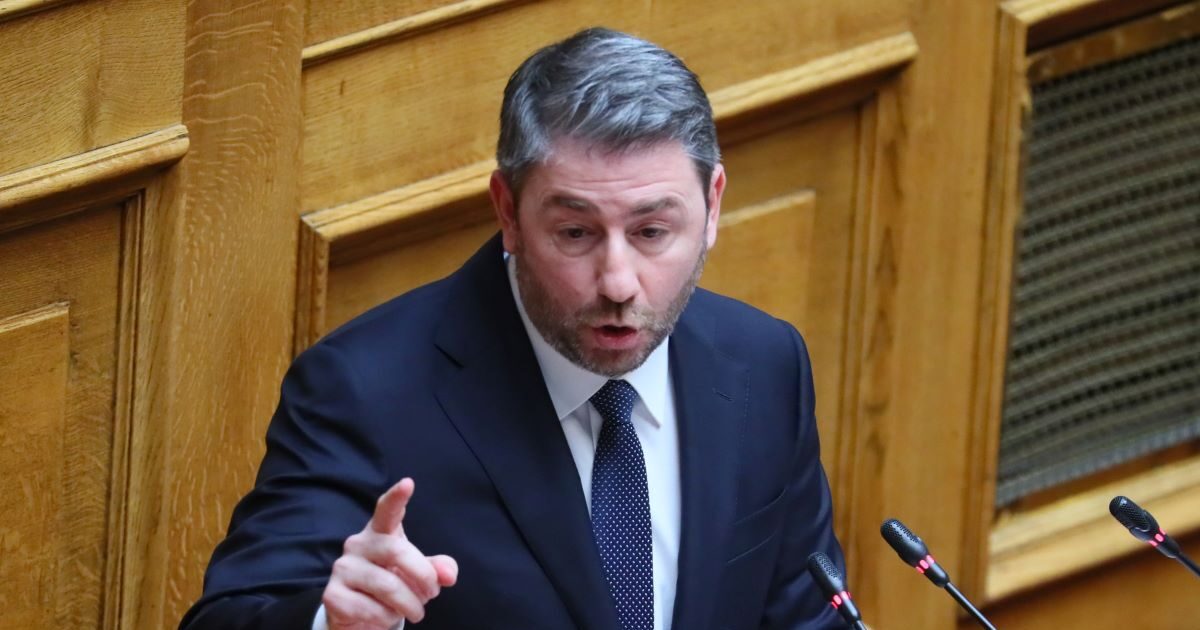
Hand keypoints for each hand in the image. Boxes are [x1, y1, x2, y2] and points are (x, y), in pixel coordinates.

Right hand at [322, 478, 458, 628]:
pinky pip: (371, 609)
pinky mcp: (333, 595)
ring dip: (410, 604)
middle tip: (432, 594)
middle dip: (423, 576)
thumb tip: (448, 574)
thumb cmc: (392, 584)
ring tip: (414, 610)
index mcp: (380, 532)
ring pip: (388, 585)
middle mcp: (357, 544)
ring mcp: (342, 568)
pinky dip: (387, 619)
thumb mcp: (418, 574)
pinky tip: (385, 616)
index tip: (408, 483)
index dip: (396, 497)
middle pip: (397, 551)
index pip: (386, 510)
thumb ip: (436, 569)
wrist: (359, 616)